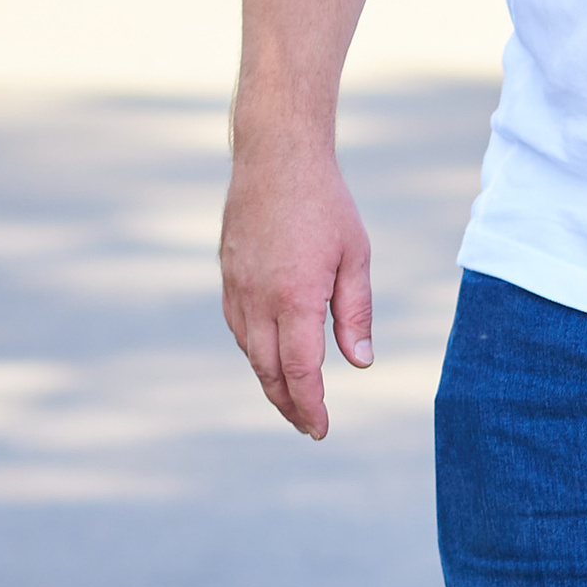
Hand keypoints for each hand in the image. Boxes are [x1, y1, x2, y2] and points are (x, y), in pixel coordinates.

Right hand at [220, 137, 373, 440]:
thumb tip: (359, 363)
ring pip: (249, 351)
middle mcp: (259, 299)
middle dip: (289, 404)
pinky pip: (239, 326)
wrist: (275, 156)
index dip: (310, 406)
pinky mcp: (228, 274)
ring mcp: (238, 287)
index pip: (300, 371)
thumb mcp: (355, 257)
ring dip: (269, 380)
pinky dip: (254, 350)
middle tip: (309, 426)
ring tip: (292, 398)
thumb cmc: (325, 204)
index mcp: (296, 298)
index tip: (321, 429)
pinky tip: (270, 355)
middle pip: (269, 371)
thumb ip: (355, 313)